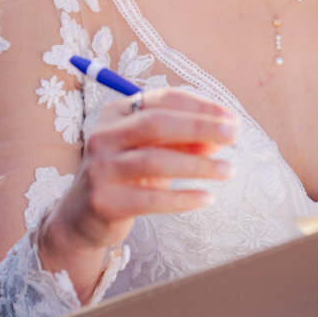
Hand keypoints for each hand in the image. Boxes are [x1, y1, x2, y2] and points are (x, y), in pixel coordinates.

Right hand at [38, 87, 237, 299]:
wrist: (82, 217)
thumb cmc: (127, 176)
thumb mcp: (156, 151)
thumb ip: (185, 142)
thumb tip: (221, 138)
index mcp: (117, 113)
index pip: (164, 99)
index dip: (201, 106)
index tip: (231, 117)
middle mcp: (103, 135)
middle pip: (157, 123)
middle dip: (201, 127)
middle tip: (234, 136)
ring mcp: (100, 168)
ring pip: (155, 160)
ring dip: (198, 165)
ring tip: (228, 171)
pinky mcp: (104, 201)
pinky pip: (150, 199)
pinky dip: (182, 198)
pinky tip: (206, 198)